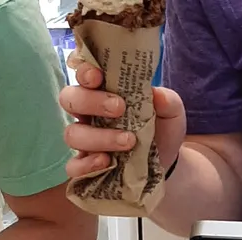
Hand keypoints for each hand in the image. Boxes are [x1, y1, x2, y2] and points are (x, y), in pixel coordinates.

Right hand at [59, 62, 186, 178]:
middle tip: (119, 108)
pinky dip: (86, 164)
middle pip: (69, 99)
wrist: (167, 162)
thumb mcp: (171, 112)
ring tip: (128, 141)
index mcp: (104, 92)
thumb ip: (168, 101)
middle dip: (90, 101)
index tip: (98, 76)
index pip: (83, 73)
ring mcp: (85, 140)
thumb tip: (158, 95)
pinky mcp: (86, 166)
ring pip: (72, 134)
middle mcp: (89, 113)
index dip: (84, 70)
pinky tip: (107, 162)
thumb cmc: (162, 129)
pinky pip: (73, 166)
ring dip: (98, 137)